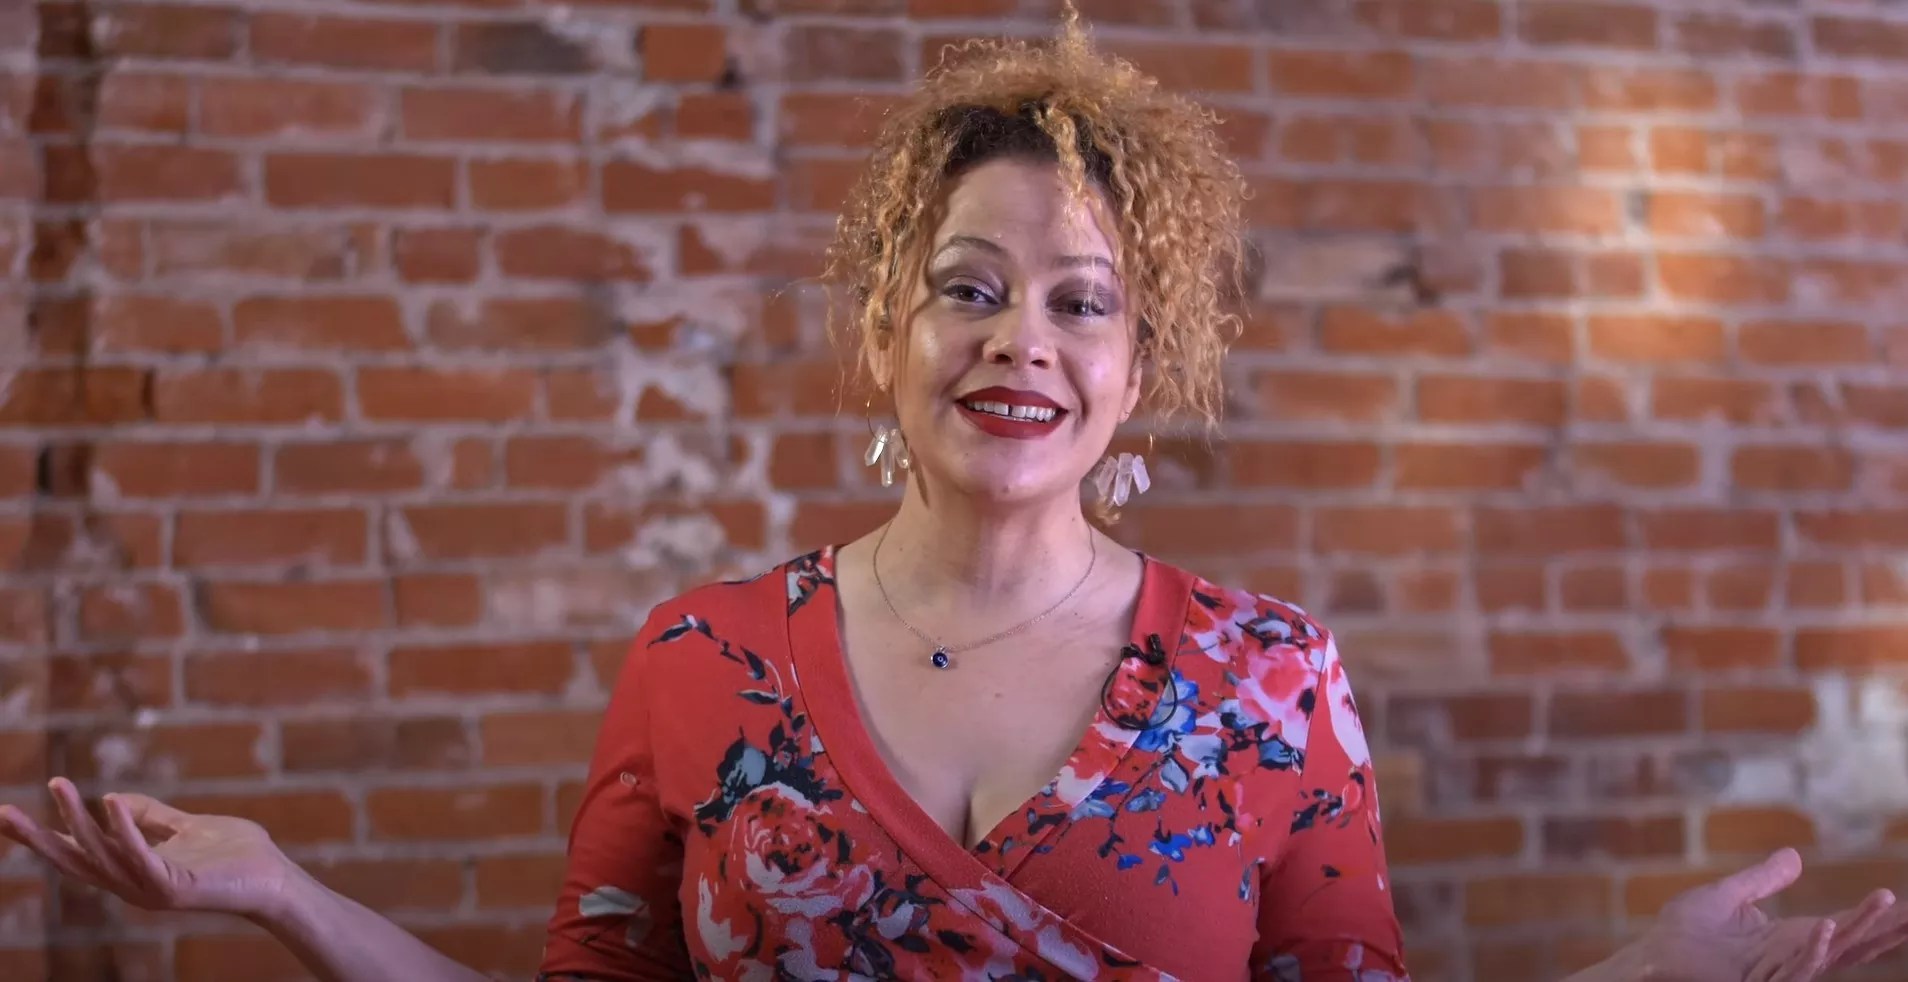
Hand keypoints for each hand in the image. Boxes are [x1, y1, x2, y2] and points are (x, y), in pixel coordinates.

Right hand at [0, 777, 299, 920]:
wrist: (274, 879)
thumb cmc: (235, 855)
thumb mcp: (185, 826)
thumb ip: (150, 815)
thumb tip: (111, 797)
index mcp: (131, 870)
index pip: (78, 854)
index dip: (44, 837)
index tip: (8, 815)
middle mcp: (132, 884)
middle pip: (75, 861)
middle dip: (39, 838)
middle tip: (4, 813)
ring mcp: (150, 889)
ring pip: (103, 855)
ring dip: (78, 820)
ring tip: (60, 787)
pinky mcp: (174, 888)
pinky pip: (142, 857)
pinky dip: (125, 830)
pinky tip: (109, 801)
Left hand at [1603, 848, 1907, 981]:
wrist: (1649, 957)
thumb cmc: (1683, 934)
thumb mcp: (1728, 896)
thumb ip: (1763, 880)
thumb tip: (1796, 855)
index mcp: (1791, 939)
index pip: (1846, 928)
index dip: (1875, 916)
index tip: (1901, 899)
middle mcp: (1793, 958)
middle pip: (1852, 944)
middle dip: (1885, 927)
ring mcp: (1780, 974)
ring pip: (1829, 955)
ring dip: (1860, 931)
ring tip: (1887, 906)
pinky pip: (1793, 970)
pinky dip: (1811, 951)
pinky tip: (1826, 929)